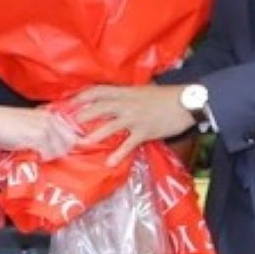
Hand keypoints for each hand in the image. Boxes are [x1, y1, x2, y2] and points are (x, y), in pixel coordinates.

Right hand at [0, 105, 76, 159]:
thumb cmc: (6, 125)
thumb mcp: (30, 126)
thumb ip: (44, 134)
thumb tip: (56, 150)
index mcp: (50, 115)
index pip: (71, 134)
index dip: (68, 146)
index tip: (60, 153)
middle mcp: (51, 119)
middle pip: (69, 143)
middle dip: (59, 152)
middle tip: (44, 155)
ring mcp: (46, 127)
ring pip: (59, 150)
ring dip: (48, 156)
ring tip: (35, 154)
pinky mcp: (38, 136)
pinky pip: (48, 154)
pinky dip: (40, 158)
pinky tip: (30, 154)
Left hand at [71, 84, 195, 166]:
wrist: (187, 102)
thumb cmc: (166, 96)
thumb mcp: (144, 91)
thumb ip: (129, 95)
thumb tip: (116, 99)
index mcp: (127, 92)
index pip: (99, 90)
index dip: (82, 96)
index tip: (70, 102)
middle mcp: (128, 103)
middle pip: (99, 107)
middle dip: (82, 116)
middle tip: (68, 125)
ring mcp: (135, 118)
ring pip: (110, 126)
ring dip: (94, 135)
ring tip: (82, 144)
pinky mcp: (144, 131)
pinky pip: (128, 144)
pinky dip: (118, 154)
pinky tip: (109, 163)